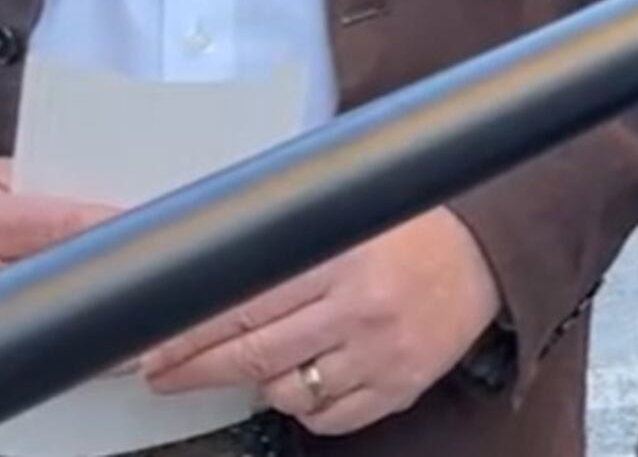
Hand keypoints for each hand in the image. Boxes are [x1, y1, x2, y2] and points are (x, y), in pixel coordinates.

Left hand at [139, 207, 504, 436]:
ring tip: (250, 365)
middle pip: (251, 354)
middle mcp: (359, 307)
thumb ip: (282, 242)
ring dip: (255, 384)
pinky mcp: (399, 388)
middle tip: (162, 373)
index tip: (152, 346)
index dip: (187, 333)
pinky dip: (306, 406)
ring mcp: (380, 353)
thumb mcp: (341, 219)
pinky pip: (326, 420)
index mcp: (339, 255)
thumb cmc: (404, 230)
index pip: (241, 303)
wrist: (485, 251)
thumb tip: (204, 266)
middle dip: (193, 368)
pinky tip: (306, 380)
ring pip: (285, 392)